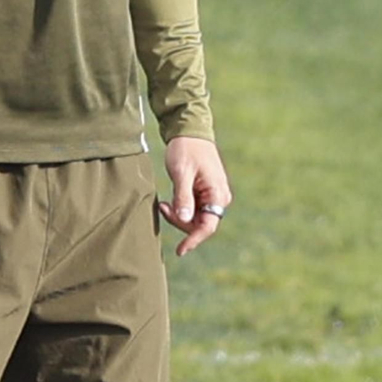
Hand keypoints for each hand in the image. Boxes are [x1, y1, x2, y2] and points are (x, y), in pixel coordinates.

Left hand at [157, 137, 231, 257]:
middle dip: (180, 222)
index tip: (180, 250)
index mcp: (217, 193)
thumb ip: (184, 197)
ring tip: (164, 203)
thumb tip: (186, 220)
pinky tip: (169, 201)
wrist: (189, 131)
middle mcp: (219, 197)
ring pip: (195, 219)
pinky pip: (193, 210)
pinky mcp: (205, 193)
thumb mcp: (181, 173)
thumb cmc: (186, 149)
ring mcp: (213, 196)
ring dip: (179, 216)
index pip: (208, 226)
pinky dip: (180, 209)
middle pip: (201, 224)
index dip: (193, 240)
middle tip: (163, 208)